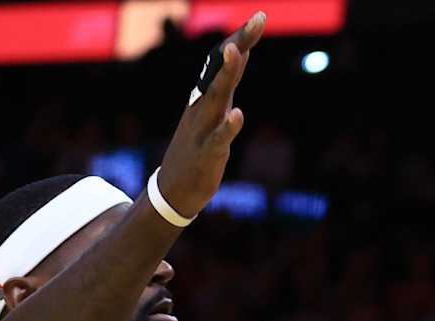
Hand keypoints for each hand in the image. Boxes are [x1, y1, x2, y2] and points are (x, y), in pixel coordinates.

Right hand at [156, 13, 264, 216]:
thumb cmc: (198, 149)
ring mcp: (204, 129)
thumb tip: (239, 54)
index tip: (260, 16)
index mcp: (208, 97)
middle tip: (257, 19)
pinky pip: (218, 139)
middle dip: (239, 43)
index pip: (224, 62)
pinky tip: (237, 115)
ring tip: (236, 51)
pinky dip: (228, 127)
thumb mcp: (214, 112)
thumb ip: (226, 85)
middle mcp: (205, 107)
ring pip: (217, 97)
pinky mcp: (207, 154)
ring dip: (226, 74)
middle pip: (222, 69)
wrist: (174, 189)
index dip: (242, 39)